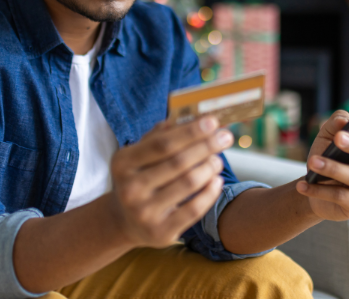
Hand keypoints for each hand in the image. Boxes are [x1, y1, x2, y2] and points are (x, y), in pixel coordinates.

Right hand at [108, 115, 232, 247]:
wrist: (125, 221)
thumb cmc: (140, 178)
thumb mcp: (140, 156)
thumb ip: (162, 135)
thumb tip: (195, 116)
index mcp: (122, 163)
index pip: (162, 143)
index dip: (190, 131)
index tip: (213, 121)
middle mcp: (130, 188)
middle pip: (178, 162)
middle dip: (206, 146)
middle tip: (225, 137)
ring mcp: (144, 212)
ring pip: (188, 183)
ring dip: (209, 167)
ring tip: (218, 159)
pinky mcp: (161, 232)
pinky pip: (194, 209)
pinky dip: (210, 192)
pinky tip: (216, 181)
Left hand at [296, 106, 348, 221]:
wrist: (314, 189)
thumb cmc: (327, 158)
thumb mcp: (326, 138)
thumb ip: (335, 124)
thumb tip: (344, 121)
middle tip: (338, 138)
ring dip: (331, 169)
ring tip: (312, 162)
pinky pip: (340, 196)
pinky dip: (319, 190)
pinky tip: (302, 185)